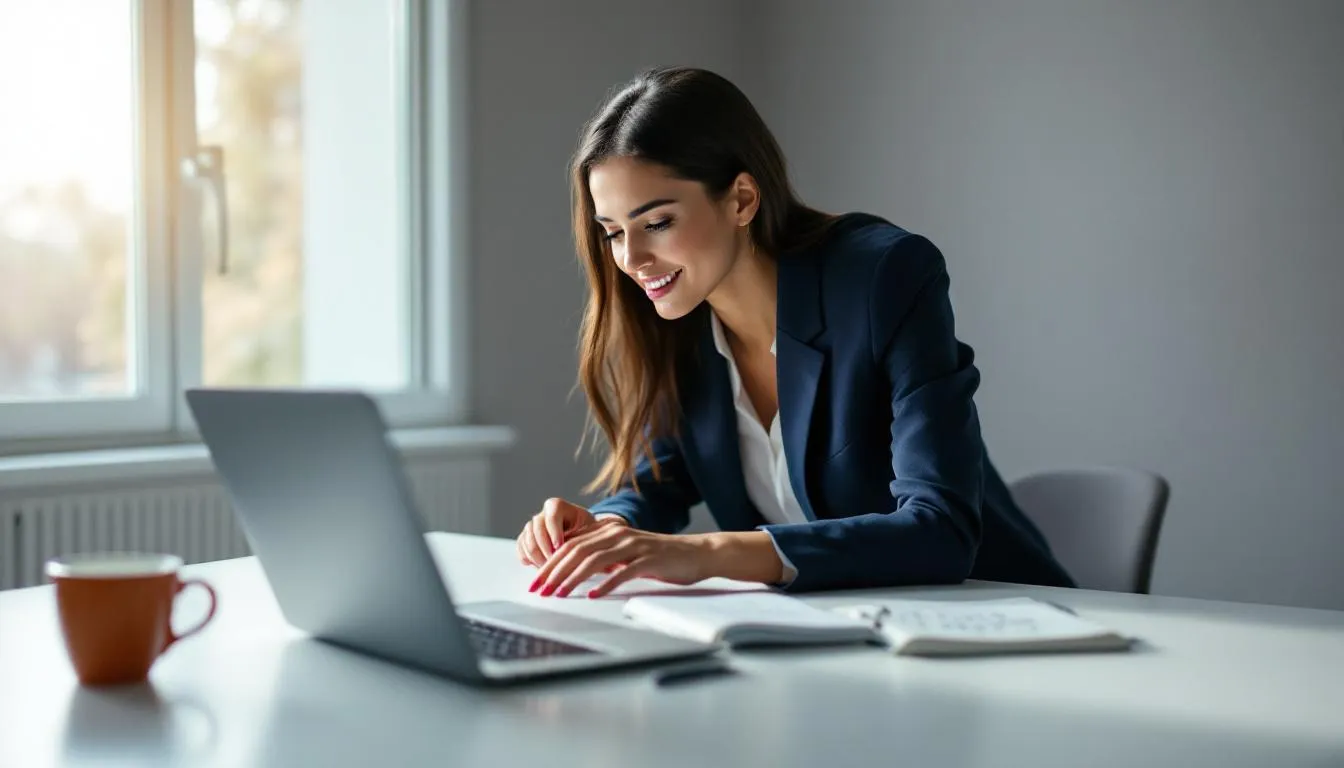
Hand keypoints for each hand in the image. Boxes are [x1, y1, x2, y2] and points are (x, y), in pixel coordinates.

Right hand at [515, 498, 625, 566]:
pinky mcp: (526, 538)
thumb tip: (614, 562)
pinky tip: (538, 568)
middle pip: (536, 528)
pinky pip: (520, 547)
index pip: (552, 513)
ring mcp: (533, 526)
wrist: (583, 536)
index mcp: (559, 506)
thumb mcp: (598, 535)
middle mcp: (543, 513)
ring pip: (527, 538)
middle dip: (545, 548)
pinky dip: (527, 558)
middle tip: (555, 565)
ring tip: (549, 570)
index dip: (555, 531)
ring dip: (536, 556)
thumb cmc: (592, 535)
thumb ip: (602, 544)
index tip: (561, 548)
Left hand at [528, 524, 712, 598]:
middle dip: (554, 571)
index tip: (536, 581)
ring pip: (595, 560)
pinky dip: (606, 584)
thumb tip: (571, 570)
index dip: (550, 562)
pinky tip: (593, 595)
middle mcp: (618, 534)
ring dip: (573, 578)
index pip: (571, 545)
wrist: (695, 553)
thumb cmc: (658, 557)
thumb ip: (601, 556)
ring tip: (559, 594)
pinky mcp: (649, 560)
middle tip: (539, 589)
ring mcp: (634, 546)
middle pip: (578, 551)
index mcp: (609, 531)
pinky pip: (623, 572)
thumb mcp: (625, 553)